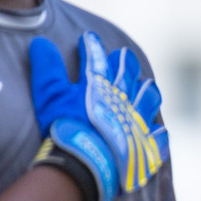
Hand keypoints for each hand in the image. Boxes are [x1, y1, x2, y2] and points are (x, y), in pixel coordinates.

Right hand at [29, 31, 167, 200]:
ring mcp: (139, 122)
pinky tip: (158, 130)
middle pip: (128, 75)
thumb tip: (41, 43)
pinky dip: (157, 132)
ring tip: (147, 85)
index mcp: (100, 86)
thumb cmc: (66, 127)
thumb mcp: (50, 95)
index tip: (89, 37)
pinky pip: (158, 137)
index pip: (96, 59)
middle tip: (124, 56)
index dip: (92, 47)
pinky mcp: (147, 146)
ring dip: (147, 91)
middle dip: (125, 63)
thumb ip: (47, 68)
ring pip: (149, 99)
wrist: (89, 162)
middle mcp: (124, 100)